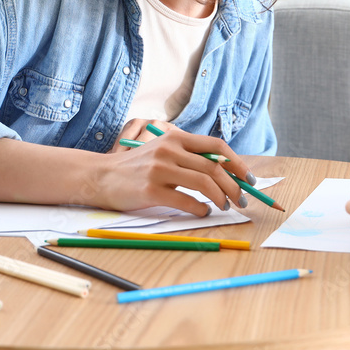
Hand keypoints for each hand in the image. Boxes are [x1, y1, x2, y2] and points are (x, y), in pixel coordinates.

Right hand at [96, 121, 251, 216]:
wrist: (100, 177)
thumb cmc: (138, 167)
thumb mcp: (163, 151)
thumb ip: (189, 156)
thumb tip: (227, 171)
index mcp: (176, 137)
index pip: (217, 146)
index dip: (237, 163)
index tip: (248, 179)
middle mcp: (169, 150)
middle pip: (214, 167)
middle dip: (234, 186)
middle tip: (241, 200)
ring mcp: (160, 170)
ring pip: (204, 184)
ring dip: (221, 198)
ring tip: (224, 207)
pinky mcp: (151, 190)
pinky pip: (187, 201)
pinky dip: (201, 209)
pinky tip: (203, 211)